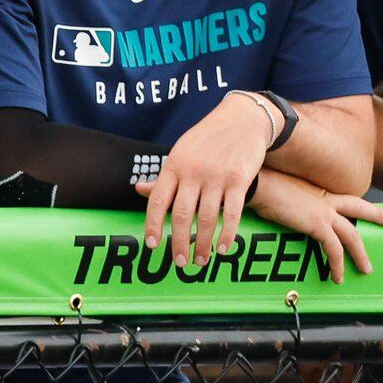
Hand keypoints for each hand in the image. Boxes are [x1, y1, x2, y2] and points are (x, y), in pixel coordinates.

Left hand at [139, 93, 275, 262]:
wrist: (242, 119)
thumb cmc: (207, 140)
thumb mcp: (181, 152)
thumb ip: (164, 176)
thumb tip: (139, 190)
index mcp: (174, 165)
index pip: (158, 200)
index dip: (153, 225)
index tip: (152, 245)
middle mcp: (193, 172)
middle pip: (182, 215)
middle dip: (179, 242)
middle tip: (180, 262)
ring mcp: (217, 176)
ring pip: (207, 218)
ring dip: (204, 244)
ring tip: (201, 261)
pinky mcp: (239, 179)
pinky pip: (232, 213)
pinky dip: (227, 234)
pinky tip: (224, 248)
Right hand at [247, 171, 382, 282]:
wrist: (257, 184)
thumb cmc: (261, 185)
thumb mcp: (278, 190)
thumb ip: (286, 200)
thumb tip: (277, 207)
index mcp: (317, 191)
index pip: (344, 198)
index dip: (358, 203)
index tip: (371, 207)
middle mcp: (324, 199)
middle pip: (359, 208)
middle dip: (377, 215)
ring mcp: (323, 212)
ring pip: (352, 235)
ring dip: (360, 254)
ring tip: (365, 269)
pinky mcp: (316, 224)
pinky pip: (333, 249)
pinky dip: (337, 264)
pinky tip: (336, 277)